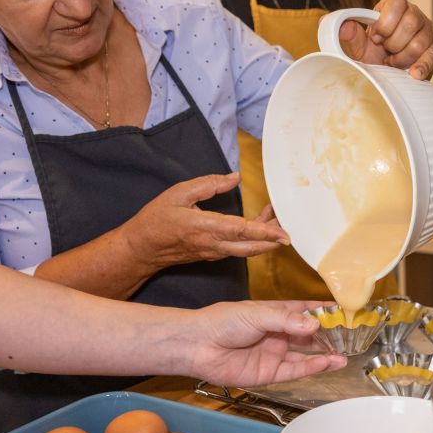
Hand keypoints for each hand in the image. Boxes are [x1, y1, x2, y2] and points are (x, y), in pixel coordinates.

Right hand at [123, 172, 288, 269]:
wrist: (142, 248)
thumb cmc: (157, 219)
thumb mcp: (179, 193)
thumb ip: (208, 185)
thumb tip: (234, 177)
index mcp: (206, 227)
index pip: (242, 231)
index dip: (265, 232)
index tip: (284, 234)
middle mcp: (214, 245)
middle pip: (252, 246)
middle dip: (274, 238)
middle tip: (290, 224)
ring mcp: (214, 253)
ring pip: (247, 249)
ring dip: (265, 238)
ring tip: (277, 217)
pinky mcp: (213, 255)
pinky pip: (239, 250)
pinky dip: (253, 240)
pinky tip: (259, 226)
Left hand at [179, 300, 347, 385]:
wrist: (198, 345)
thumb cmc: (222, 322)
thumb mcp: (258, 314)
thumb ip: (287, 320)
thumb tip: (313, 326)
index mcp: (274, 313)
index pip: (305, 311)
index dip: (323, 311)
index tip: (344, 311)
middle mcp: (277, 333)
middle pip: (309, 335)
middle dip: (329, 335)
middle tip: (351, 335)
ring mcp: (274, 353)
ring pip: (306, 355)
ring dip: (325, 354)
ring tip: (345, 354)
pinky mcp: (269, 373)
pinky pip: (295, 370)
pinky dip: (312, 367)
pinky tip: (327, 362)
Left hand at [339, 0, 432, 80]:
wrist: (387, 74)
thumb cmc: (374, 55)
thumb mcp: (360, 48)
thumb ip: (351, 36)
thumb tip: (339, 24)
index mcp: (393, 5)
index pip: (397, 4)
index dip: (385, 24)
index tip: (376, 38)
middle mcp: (414, 12)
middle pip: (411, 23)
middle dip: (393, 44)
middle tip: (385, 52)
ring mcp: (427, 29)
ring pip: (420, 42)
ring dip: (402, 58)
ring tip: (393, 63)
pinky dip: (422, 66)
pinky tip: (414, 74)